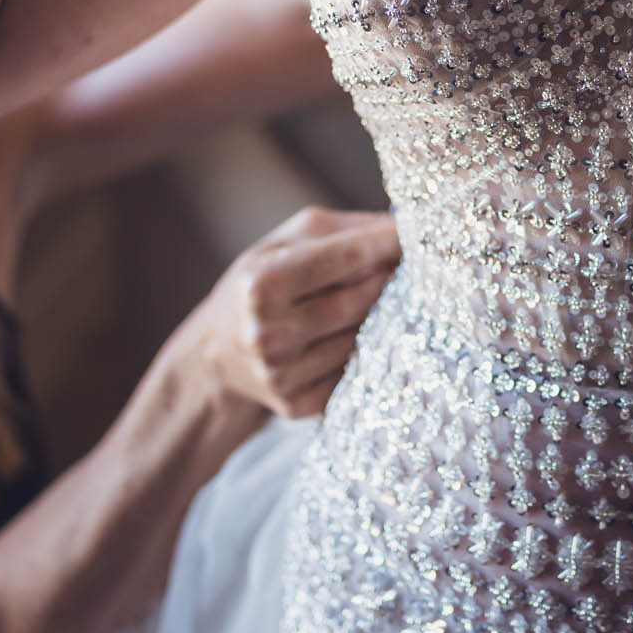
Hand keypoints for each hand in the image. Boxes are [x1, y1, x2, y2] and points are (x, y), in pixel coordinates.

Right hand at [176, 206, 400, 419]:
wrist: (217, 354)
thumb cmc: (260, 283)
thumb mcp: (282, 243)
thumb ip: (341, 230)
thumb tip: (402, 228)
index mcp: (263, 284)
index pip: (346, 258)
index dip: (388, 243)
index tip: (415, 234)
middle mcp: (269, 332)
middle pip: (360, 301)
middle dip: (390, 280)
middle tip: (408, 267)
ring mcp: (282, 374)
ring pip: (362, 339)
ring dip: (382, 318)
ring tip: (384, 301)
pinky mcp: (296, 404)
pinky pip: (354, 373)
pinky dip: (365, 353)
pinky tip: (360, 339)